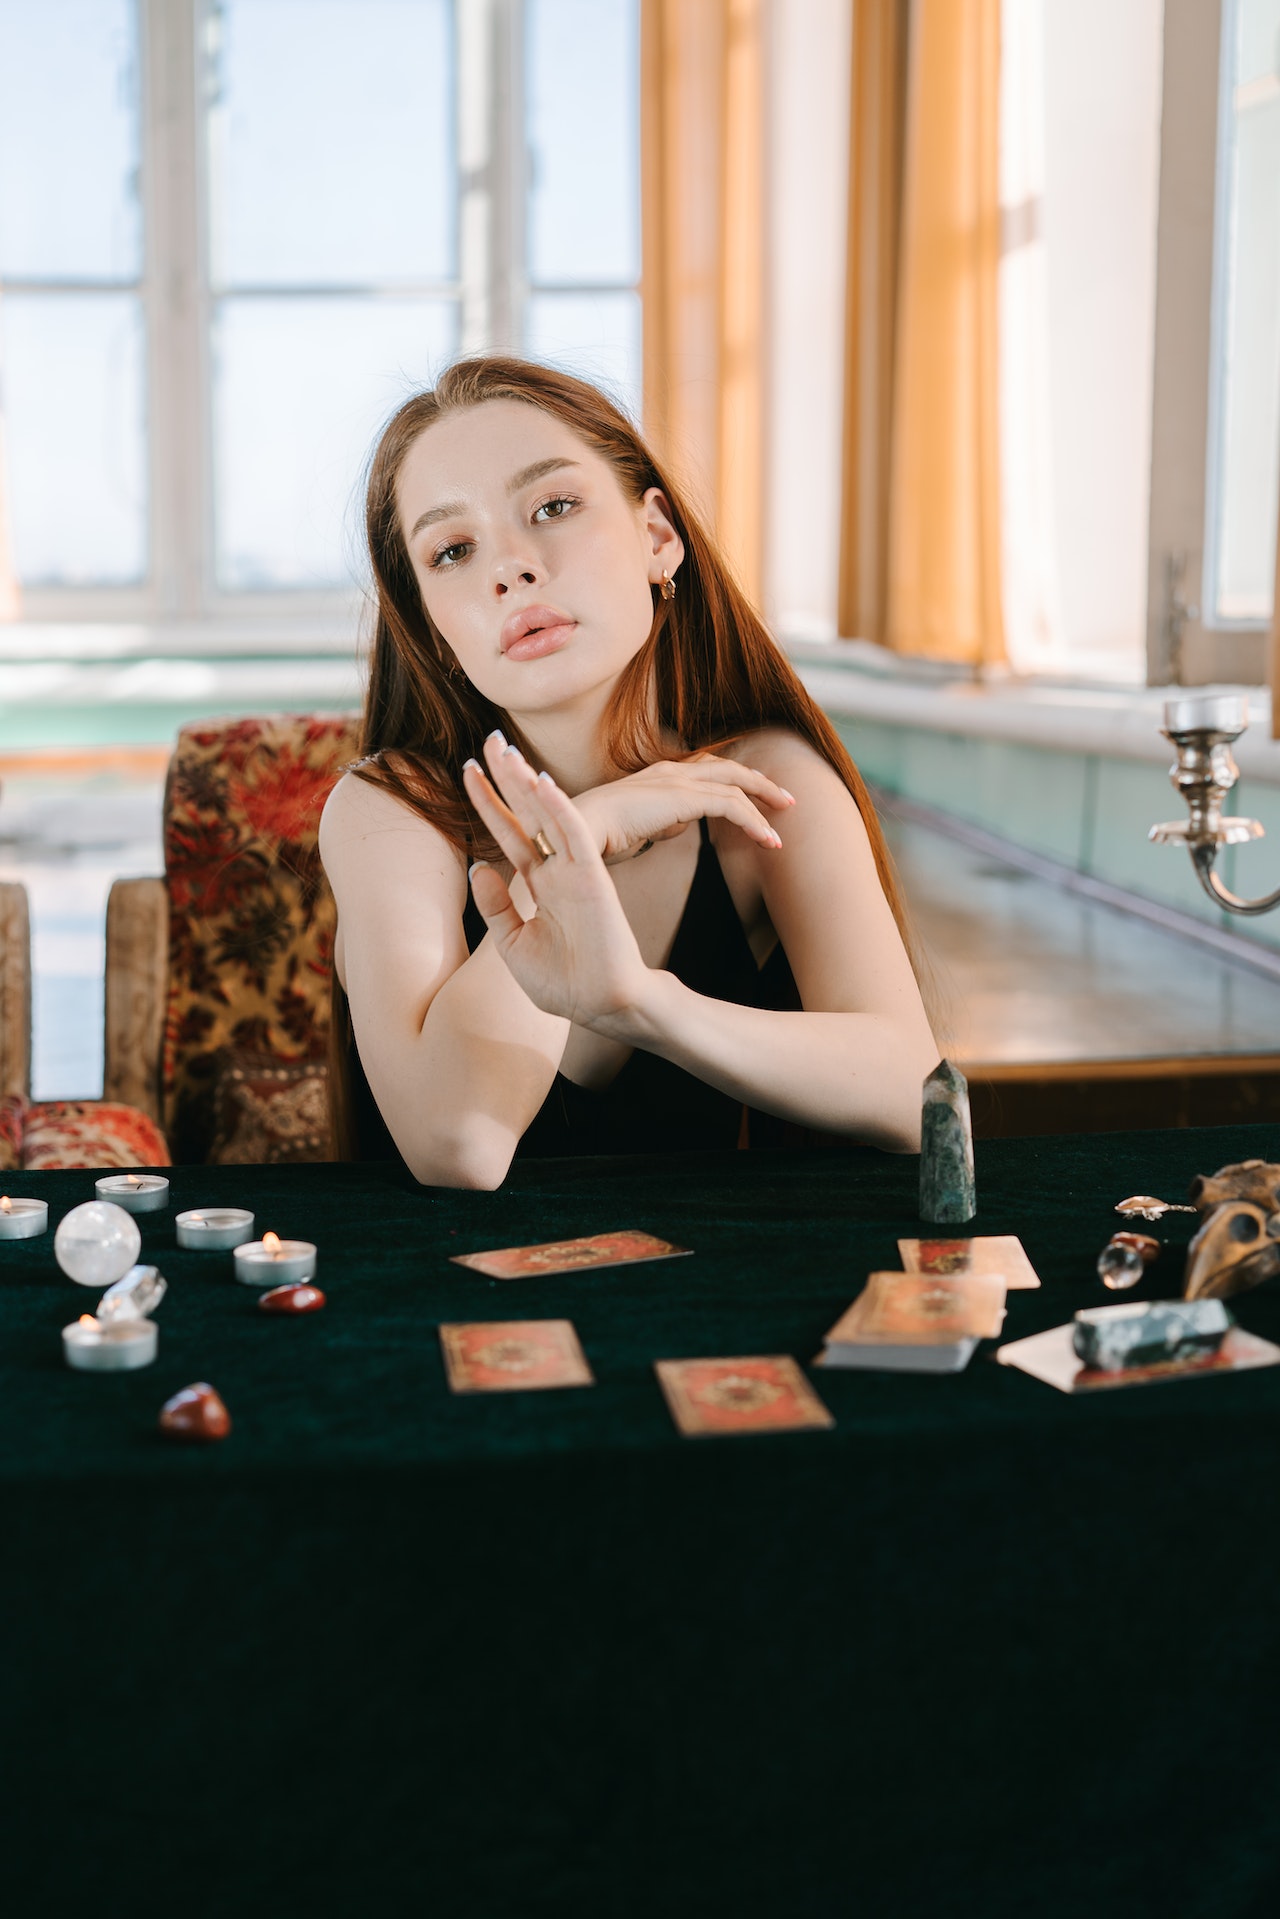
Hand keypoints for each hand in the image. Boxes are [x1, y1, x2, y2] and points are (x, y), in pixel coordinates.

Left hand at [461, 735, 652, 1029]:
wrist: (600, 1006)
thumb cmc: (562, 981)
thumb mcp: (512, 943)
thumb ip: (495, 906)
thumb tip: (475, 867)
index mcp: (537, 884)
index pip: (508, 833)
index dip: (488, 802)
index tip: (466, 770)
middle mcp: (555, 870)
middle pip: (527, 814)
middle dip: (507, 777)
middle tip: (490, 740)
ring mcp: (574, 872)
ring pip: (549, 817)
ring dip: (529, 784)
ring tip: (508, 750)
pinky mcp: (593, 880)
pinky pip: (575, 837)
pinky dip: (560, 811)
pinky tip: (543, 785)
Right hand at [572, 754, 794, 863]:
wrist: (577, 829)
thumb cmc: (597, 835)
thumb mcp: (637, 827)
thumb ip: (661, 822)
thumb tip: (680, 826)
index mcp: (658, 775)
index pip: (706, 769)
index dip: (734, 781)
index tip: (756, 796)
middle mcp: (670, 771)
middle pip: (727, 769)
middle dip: (759, 783)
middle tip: (785, 800)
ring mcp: (676, 781)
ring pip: (734, 786)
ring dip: (762, 808)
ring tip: (780, 831)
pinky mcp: (683, 797)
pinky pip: (730, 806)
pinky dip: (753, 821)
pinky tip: (768, 840)